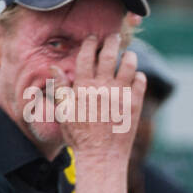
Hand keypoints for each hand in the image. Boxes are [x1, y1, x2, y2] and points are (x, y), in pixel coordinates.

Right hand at [54, 33, 144, 159]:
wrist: (101, 156)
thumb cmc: (79, 136)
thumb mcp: (64, 112)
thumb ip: (60, 88)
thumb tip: (53, 67)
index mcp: (83, 86)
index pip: (86, 56)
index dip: (89, 43)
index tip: (93, 37)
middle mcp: (103, 87)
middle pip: (108, 55)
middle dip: (111, 42)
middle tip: (114, 36)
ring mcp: (121, 95)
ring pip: (128, 66)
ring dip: (129, 57)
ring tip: (129, 54)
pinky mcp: (135, 104)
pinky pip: (140, 83)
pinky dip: (139, 76)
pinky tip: (137, 75)